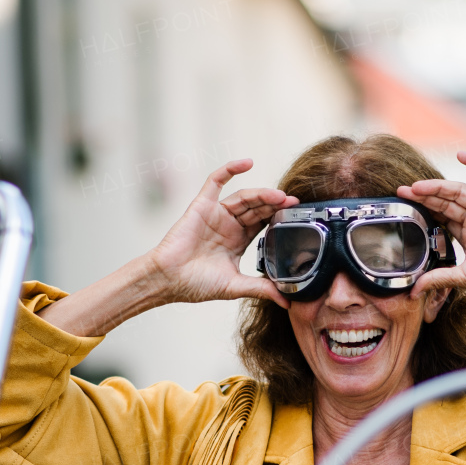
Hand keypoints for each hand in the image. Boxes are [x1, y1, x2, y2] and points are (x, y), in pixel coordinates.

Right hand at [145, 158, 296, 307]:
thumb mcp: (235, 286)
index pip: (264, 223)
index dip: (279, 217)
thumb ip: (261, 288)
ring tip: (279, 195)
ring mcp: (217, 214)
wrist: (168, 280)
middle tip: (293, 203)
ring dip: (261, 194)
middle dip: (275, 204)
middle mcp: (230, 225)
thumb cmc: (196, 284)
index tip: (297, 216)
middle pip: (257, 208)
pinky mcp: (202, 205)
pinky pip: (216, 181)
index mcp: (239, 241)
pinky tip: (247, 163)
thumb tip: (287, 301)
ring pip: (244, 197)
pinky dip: (230, 169)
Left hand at [396, 151, 465, 300]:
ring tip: (416, 187)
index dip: (423, 211)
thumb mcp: (462, 277)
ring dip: (437, 186)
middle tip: (402, 192)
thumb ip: (437, 279)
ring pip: (458, 190)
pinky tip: (461, 155)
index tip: (404, 208)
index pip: (441, 217)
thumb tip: (413, 292)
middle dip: (423, 197)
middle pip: (445, 202)